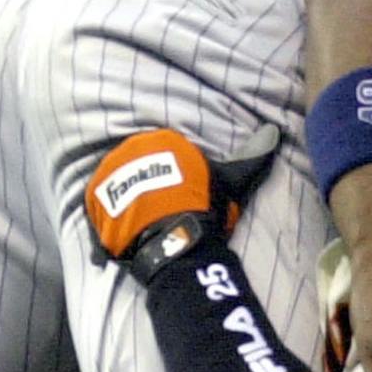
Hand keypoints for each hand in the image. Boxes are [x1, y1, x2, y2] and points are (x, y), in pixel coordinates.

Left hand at [84, 124, 280, 281]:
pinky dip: (106, 219)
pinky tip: (118, 235)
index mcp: (161, 141)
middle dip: (148, 188)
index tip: (182, 196)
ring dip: (126, 202)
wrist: (173, 239)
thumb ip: (251, 155)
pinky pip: (98, 206)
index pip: (164, 152)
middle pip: (138, 168)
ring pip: (117, 185)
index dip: (174, 178)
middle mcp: (131, 151)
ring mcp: (109, 175)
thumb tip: (276, 131)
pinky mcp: (95, 201)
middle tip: (161, 212)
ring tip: (140, 225)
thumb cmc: (204, 207)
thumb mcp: (232, 180)